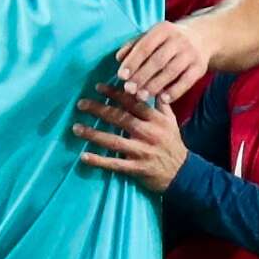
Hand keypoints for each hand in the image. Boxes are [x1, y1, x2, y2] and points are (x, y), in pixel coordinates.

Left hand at [73, 84, 187, 193]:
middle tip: (81, 104)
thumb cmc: (173, 145)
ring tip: (76, 128)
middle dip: (99, 110)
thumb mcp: (171, 121)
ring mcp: (141, 152)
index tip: (98, 87)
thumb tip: (153, 85)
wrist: (183, 173)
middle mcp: (148, 133)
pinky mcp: (136, 168)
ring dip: (93, 134)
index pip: (132, 103)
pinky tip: (84, 157)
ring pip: (113, 141)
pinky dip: (99, 161)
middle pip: (120, 119)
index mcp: (155, 120)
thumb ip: (161, 104)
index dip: (114, 94)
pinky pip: (115, 164)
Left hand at [116, 21, 209, 104]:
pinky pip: (187, 81)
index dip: (132, 62)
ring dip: (155, 86)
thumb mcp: (152, 36)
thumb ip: (134, 46)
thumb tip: (118, 58)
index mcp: (163, 29)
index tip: (121, 76)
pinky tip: (163, 99)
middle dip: (142, 76)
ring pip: (171, 72)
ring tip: (141, 96)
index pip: (145, 46)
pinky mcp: (200, 67)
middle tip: (129, 90)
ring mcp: (191, 53)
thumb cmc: (168, 40)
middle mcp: (178, 39)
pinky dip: (174, 91)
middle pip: (158, 60)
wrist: (202, 37)